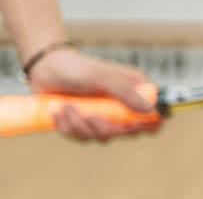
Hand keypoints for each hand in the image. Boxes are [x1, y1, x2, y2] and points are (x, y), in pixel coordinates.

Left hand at [28, 49, 159, 141]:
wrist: (45, 69)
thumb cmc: (76, 68)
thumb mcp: (103, 77)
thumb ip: (126, 93)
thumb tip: (150, 110)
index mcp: (134, 91)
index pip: (155, 114)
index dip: (150, 124)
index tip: (133, 126)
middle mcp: (122, 105)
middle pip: (128, 132)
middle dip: (107, 128)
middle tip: (92, 116)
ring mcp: (104, 116)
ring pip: (103, 137)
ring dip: (81, 126)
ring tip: (67, 107)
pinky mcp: (85, 124)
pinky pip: (82, 138)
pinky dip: (68, 127)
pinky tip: (59, 112)